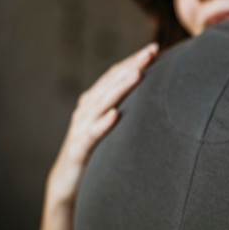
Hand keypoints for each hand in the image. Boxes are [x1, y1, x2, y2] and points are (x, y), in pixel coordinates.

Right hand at [46, 43, 157, 206]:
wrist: (68, 181)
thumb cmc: (97, 150)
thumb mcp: (113, 126)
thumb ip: (129, 109)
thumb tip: (160, 95)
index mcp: (95, 101)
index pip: (116, 74)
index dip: (134, 60)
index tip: (155, 48)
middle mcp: (87, 109)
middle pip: (110, 83)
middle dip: (132, 66)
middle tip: (151, 52)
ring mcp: (81, 127)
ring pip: (102, 103)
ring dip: (120, 88)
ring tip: (137, 74)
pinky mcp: (79, 148)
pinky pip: (92, 134)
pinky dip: (103, 124)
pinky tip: (116, 115)